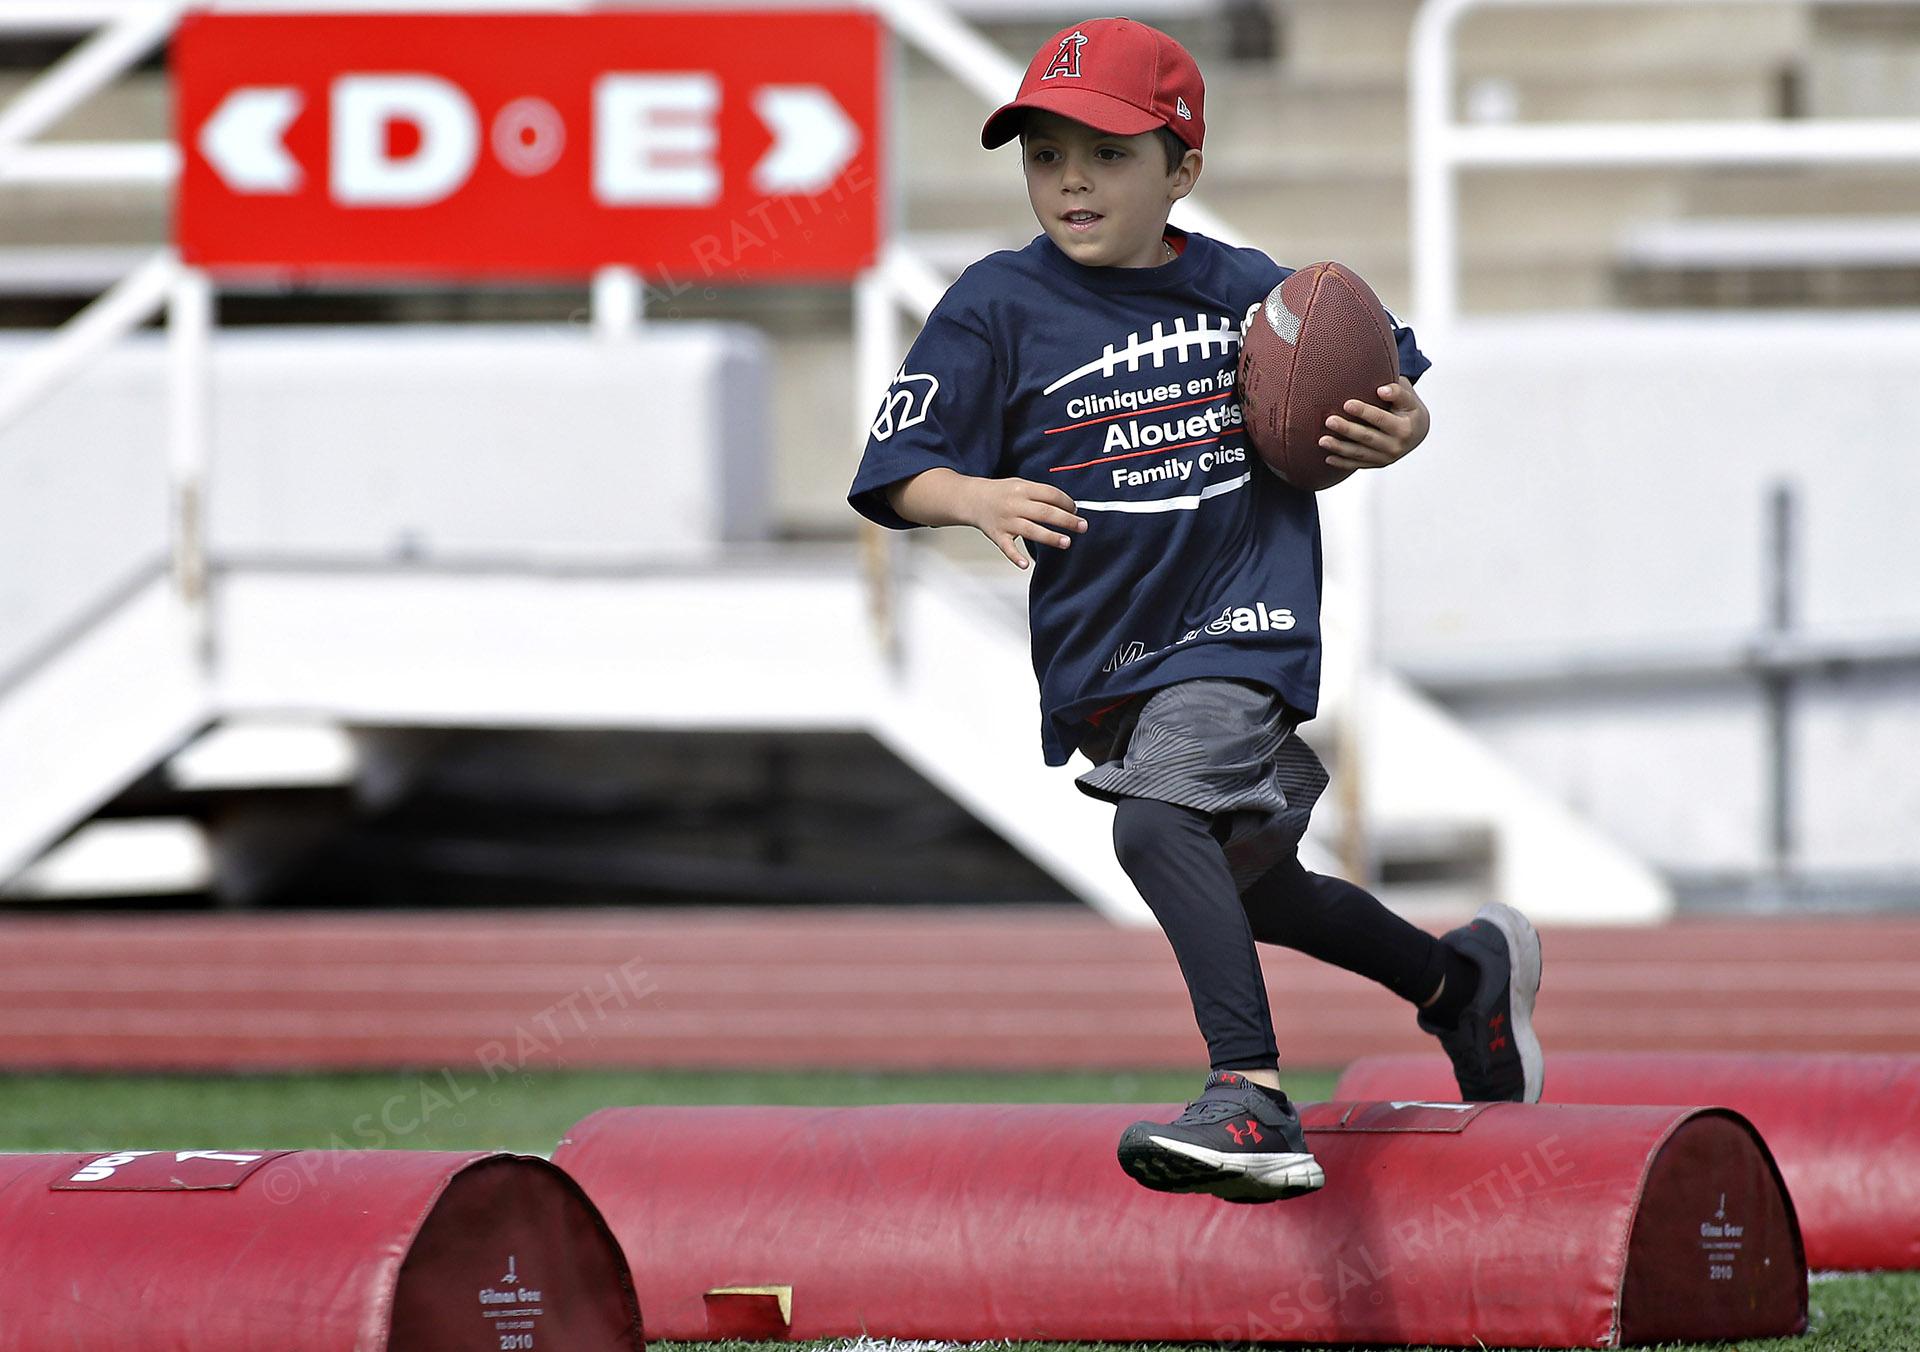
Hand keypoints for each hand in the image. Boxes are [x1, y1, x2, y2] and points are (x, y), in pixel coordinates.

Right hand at [966, 476, 1087, 568]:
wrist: (972, 499)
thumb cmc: (1000, 493)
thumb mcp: (1020, 485)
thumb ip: (1040, 494)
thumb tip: (1067, 507)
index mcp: (1022, 489)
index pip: (1050, 494)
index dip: (1066, 502)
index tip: (1075, 510)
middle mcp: (1015, 504)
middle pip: (1045, 512)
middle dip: (1066, 520)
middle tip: (1082, 527)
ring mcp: (1006, 521)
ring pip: (1031, 530)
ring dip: (1050, 537)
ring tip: (1067, 542)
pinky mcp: (997, 535)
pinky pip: (1007, 547)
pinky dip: (1015, 557)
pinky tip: (1025, 564)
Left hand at [1320, 377, 1428, 471]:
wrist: (1418, 431)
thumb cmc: (1408, 408)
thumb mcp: (1409, 397)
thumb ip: (1398, 392)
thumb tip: (1382, 390)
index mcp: (1405, 428)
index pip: (1381, 419)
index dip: (1364, 412)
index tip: (1347, 403)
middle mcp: (1396, 446)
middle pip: (1367, 437)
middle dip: (1347, 430)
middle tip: (1329, 421)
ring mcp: (1387, 458)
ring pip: (1360, 453)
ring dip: (1340, 448)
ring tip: (1322, 440)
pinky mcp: (1378, 464)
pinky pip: (1358, 464)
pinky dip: (1342, 463)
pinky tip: (1327, 458)